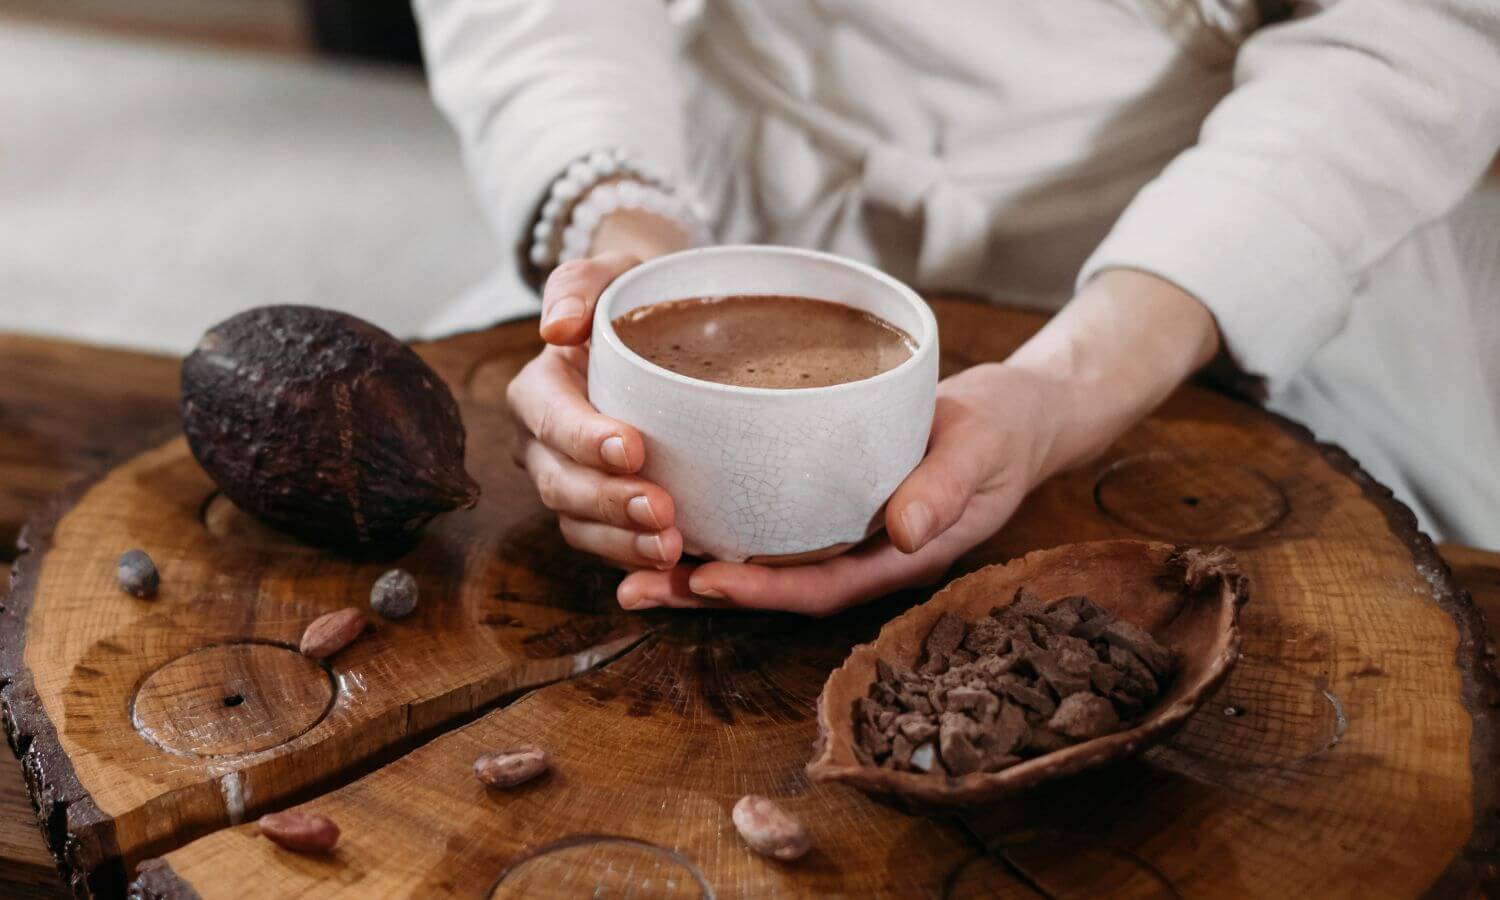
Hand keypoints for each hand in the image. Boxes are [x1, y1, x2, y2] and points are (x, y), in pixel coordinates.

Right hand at [506, 208, 693, 570]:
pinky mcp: (602, 513)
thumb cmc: (632, 300)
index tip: (632, 448)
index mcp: (540, 391)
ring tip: (672, 547)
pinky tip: (678, 564)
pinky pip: (608, 545)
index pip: (551, 419)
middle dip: (608, 503)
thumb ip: (579, 286)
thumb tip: (557, 327)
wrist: (660, 330)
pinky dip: (636, 558)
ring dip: (622, 542)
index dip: (584, 439)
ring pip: (579, 525)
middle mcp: (545, 445)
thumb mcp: (608, 274)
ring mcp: (571, 483)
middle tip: (662, 511)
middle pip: (560, 484)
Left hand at [615, 269, 1220, 614]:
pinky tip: (673, 512)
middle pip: (776, 586)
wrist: (1018, 413)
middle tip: (634, 588)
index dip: (763, 590)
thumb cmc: (1002, 429)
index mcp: (899, 555)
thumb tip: (904, 532)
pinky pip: (770, 525)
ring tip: (629, 567)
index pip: (821, 586)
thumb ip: (946, 487)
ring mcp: (845, 531)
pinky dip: (723, 525)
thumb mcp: (981, 448)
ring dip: (698, 567)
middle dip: (705, 592)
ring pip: (764, 560)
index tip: (705, 579)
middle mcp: (862, 553)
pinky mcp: (830, 501)